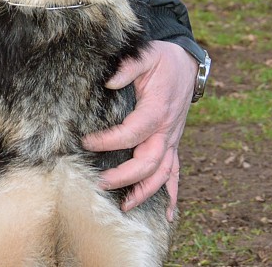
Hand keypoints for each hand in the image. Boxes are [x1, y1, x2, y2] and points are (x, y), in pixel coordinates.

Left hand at [81, 40, 194, 220]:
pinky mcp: (173, 143)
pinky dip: (173, 194)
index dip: (108, 141)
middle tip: (100, 183)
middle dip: (125, 176)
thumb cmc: (161, 60)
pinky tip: (169, 215)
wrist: (186, 64)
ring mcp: (172, 139)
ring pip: (163, 174)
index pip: (132, 133)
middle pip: (149, 162)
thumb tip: (109, 81)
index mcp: (157, 110)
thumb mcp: (145, 56)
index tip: (85, 142)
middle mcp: (167, 130)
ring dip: (145, 191)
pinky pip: (176, 172)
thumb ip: (127, 68)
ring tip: (125, 206)